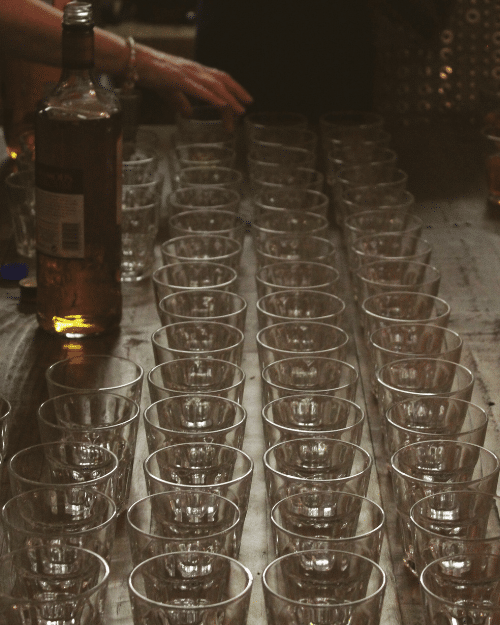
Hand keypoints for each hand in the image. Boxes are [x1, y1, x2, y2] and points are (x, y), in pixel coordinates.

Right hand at [136, 45, 252, 129]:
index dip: (233, 89)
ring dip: (229, 99)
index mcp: (195, 72)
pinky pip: (199, 88)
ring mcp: (188, 74)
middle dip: (237, 93)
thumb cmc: (151, 74)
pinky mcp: (178, 79)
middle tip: (247, 106)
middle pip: (222, 80)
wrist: (134, 62)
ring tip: (239, 110)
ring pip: (214, 85)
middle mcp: (195, 70)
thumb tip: (189, 115)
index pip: (219, 78)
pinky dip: (212, 97)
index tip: (243, 101)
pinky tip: (221, 104)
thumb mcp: (170, 91)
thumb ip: (181, 102)